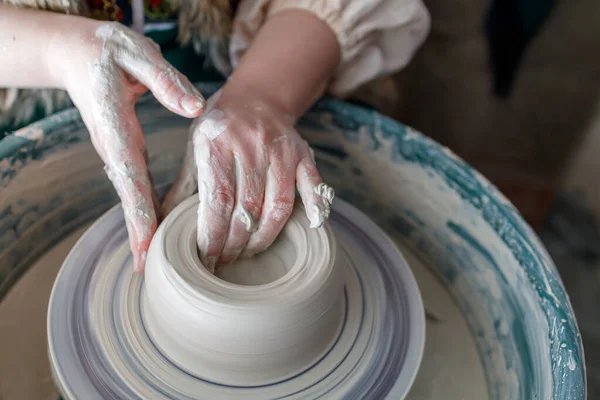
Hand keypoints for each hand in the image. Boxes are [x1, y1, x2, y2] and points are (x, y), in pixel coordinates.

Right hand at [52, 22, 205, 271]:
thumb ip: (164, 81)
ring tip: (155, 263)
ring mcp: (118, 152)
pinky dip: (145, 211)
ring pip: (132, 196)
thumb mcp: (136, 54)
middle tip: (151, 272)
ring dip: (143, 229)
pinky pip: (135, 186)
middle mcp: (115, 148)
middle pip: (130, 198)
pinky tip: (158, 230)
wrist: (76, 53)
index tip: (145, 248)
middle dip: (140, 235)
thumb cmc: (108, 51)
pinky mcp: (124, 151)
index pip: (130, 178)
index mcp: (117, 128)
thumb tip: (195, 108)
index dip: (138, 215)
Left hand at [162, 85, 333, 271]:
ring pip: (278, 204)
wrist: (256, 97)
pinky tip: (311, 227)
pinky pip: (312, 185)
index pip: (218, 200)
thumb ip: (183, 186)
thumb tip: (161, 226)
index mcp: (217, 142)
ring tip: (250, 252)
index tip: (208, 257)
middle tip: (225, 261)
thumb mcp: (195, 148)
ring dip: (264, 237)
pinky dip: (316, 208)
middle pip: (247, 207)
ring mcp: (281, 149)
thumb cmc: (220, 128)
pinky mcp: (303, 153)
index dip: (214, 235)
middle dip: (235, 243)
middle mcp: (251, 143)